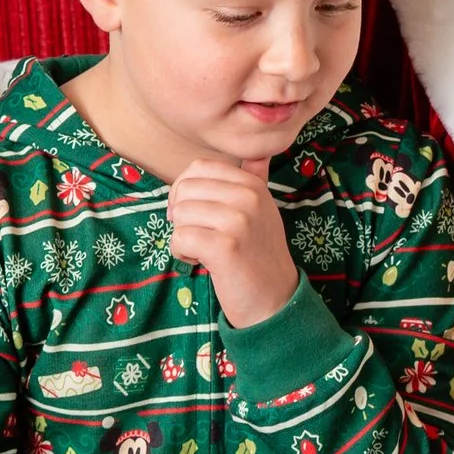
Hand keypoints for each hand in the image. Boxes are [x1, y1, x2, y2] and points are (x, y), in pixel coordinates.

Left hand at [169, 159, 299, 327]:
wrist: (274, 298)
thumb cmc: (260, 255)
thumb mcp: (264, 211)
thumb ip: (257, 180)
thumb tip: (259, 154)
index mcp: (253, 185)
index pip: (199, 167)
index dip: (185, 189)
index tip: (195, 213)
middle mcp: (248, 198)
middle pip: (185, 189)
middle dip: (181, 214)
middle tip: (199, 234)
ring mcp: (238, 221)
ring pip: (180, 214)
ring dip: (183, 236)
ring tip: (204, 250)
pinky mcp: (225, 247)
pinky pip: (180, 238)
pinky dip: (182, 253)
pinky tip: (199, 261)